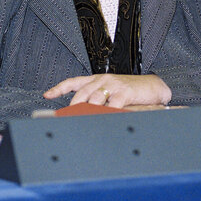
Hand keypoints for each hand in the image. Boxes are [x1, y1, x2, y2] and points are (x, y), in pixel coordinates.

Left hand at [43, 74, 171, 107]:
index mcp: (97, 79)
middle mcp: (103, 80)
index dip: (59, 88)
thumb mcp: (111, 92)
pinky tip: (104, 119)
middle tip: (67, 119)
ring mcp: (113, 85)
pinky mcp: (124, 92)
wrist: (153, 86)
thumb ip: (97, 100)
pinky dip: (107, 113)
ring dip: (88, 111)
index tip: (48, 95)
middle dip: (73, 107)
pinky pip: (112, 104)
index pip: (73, 82)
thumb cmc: (131, 91)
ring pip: (94, 99)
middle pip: (81, 93)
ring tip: (83, 121)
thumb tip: (82, 113)